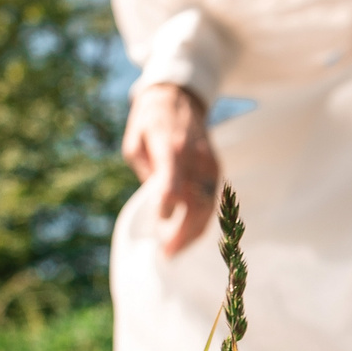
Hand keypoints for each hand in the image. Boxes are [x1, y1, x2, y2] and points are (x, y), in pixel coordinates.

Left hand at [121, 82, 220, 252]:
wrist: (179, 97)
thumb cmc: (149, 122)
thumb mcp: (135, 143)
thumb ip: (146, 171)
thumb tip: (158, 202)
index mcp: (171, 146)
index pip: (172, 179)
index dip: (167, 203)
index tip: (160, 222)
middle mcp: (195, 156)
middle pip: (196, 200)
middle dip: (182, 231)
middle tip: (167, 253)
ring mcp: (209, 164)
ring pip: (208, 206)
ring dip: (193, 233)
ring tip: (175, 251)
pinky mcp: (216, 169)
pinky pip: (212, 201)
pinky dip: (202, 221)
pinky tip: (188, 236)